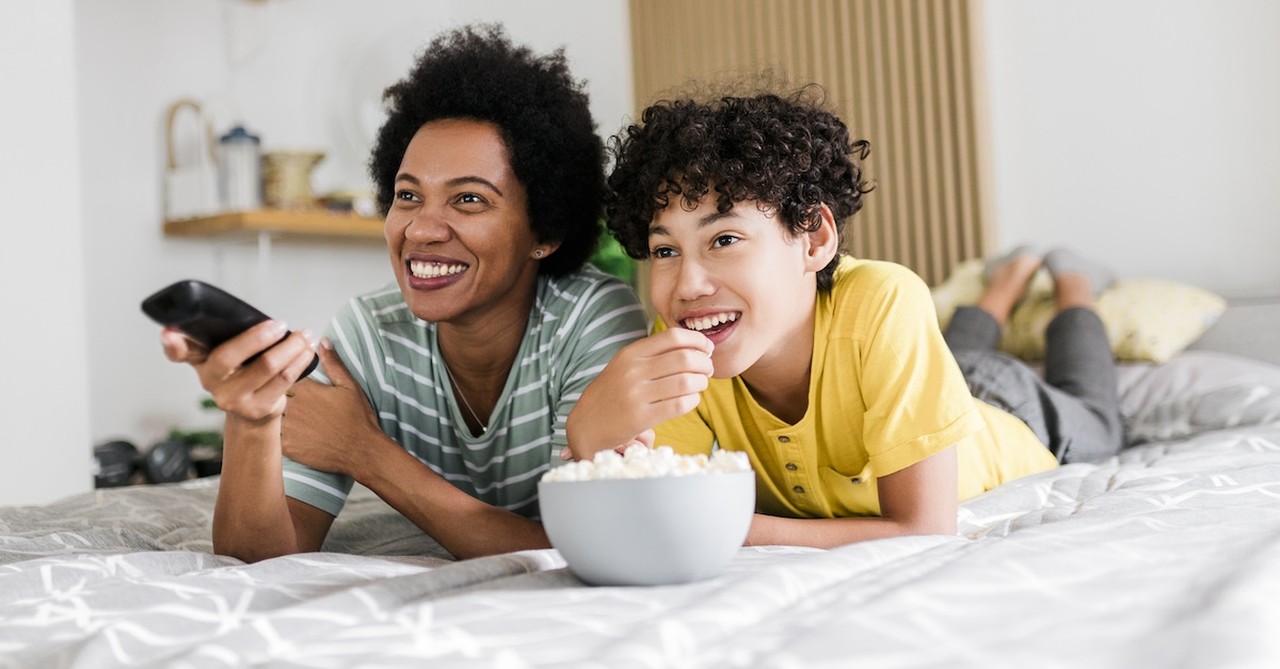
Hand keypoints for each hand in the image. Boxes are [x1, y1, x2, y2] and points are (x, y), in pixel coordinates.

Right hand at [161, 321, 316, 424]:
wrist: (253, 412)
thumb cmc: (244, 371)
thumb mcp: (231, 354)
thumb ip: (232, 337)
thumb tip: (264, 321)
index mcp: (201, 360)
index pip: (181, 352)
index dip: (172, 344)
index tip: (169, 333)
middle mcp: (211, 381)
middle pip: (230, 355)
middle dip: (258, 336)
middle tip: (280, 324)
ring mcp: (232, 398)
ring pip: (266, 366)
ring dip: (291, 347)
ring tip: (305, 335)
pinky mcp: (256, 408)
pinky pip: (283, 380)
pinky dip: (299, 361)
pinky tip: (307, 352)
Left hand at [280, 340, 383, 476]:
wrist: (362, 451)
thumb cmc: (358, 418)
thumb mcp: (349, 386)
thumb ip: (333, 363)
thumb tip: (322, 341)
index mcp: (306, 389)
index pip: (283, 374)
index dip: (283, 374)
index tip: (284, 374)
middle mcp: (293, 407)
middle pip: (273, 394)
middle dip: (274, 392)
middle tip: (285, 398)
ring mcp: (288, 428)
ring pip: (270, 415)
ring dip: (272, 413)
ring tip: (283, 415)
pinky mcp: (288, 447)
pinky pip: (273, 436)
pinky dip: (276, 433)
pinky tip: (286, 431)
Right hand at [565, 328, 712, 458]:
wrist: (587, 424)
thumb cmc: (613, 392)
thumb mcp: (626, 364)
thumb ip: (654, 354)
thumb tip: (696, 347)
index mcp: (631, 353)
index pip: (673, 337)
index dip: (697, 340)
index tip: (706, 348)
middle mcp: (633, 371)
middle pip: (685, 359)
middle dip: (705, 363)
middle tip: (708, 369)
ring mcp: (637, 395)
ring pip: (686, 382)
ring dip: (701, 383)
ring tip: (700, 385)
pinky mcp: (642, 417)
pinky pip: (680, 405)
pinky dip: (693, 401)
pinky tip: (690, 400)